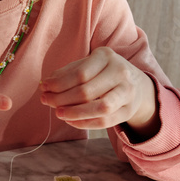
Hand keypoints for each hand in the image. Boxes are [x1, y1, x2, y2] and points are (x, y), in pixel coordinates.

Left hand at [39, 47, 159, 138]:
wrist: (136, 84)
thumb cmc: (103, 73)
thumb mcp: (87, 64)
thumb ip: (67, 72)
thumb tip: (46, 84)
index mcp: (107, 56)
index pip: (79, 74)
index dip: (58, 83)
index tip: (43, 88)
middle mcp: (120, 72)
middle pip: (87, 91)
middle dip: (61, 99)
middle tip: (46, 101)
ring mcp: (127, 92)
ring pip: (99, 108)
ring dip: (74, 113)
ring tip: (58, 113)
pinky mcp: (128, 110)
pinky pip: (105, 121)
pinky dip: (85, 123)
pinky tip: (70, 121)